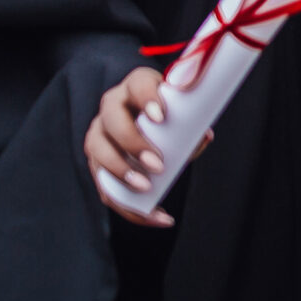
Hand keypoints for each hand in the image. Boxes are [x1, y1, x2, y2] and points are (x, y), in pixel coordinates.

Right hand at [85, 67, 210, 226]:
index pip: (138, 85)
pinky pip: (104, 185)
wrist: (150, 126)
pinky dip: (127, 205)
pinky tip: (153, 215)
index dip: (147, 98)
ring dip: (121, 173)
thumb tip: (204, 136)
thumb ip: (193, 124)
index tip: (161, 116)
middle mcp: (112, 106)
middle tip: (157, 164)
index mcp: (136, 86)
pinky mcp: (97, 161)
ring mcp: (99, 133)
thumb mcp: (183, 114)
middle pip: (113, 120)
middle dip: (133, 144)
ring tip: (146, 188)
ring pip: (99, 152)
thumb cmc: (172, 117)